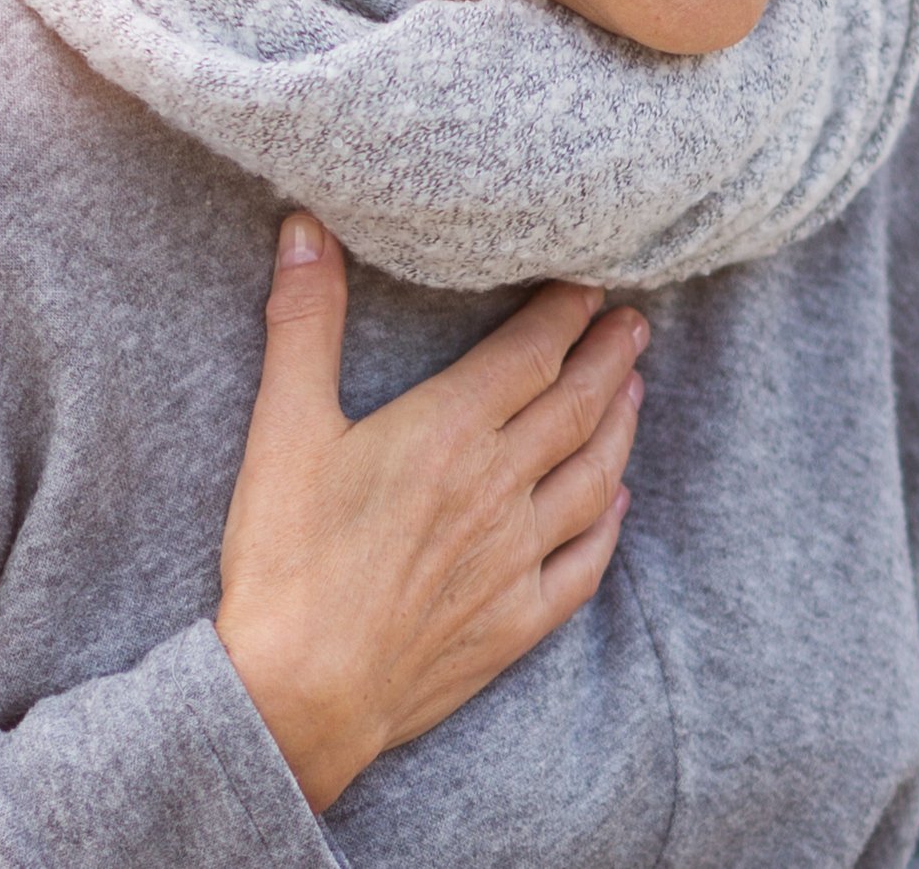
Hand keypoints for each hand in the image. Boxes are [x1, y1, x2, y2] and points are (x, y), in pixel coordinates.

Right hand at [214, 211, 645, 811]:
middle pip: (576, 406)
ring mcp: (516, 557)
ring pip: (591, 476)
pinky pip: (584, 563)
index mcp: (449, 431)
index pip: (530, 354)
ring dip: (619, 427)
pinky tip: (615, 504)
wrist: (301, 691)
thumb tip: (309, 226)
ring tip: (635, 391)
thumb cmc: (285, 560)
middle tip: (634, 323)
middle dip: (610, 357)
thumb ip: (305, 323)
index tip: (590, 285)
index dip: (566, 313)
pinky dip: (606, 524)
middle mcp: (499, 487)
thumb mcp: (283, 429)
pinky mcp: (517, 620)